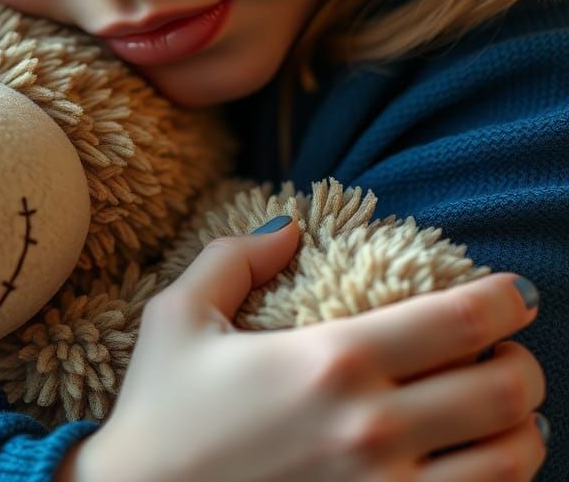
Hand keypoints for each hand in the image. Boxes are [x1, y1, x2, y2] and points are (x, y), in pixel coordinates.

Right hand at [55, 219, 546, 480]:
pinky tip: (479, 465)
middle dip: (524, 365)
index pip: (456, 322)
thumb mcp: (178, 316)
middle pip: (502, 393)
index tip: (516, 292)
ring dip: (523, 431)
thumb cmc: (160, 414)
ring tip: (509, 413)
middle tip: (511, 353)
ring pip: (509, 464)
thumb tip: (290, 227)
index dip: (504, 300)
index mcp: (329, 362)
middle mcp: (371, 430)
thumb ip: (234, 256)